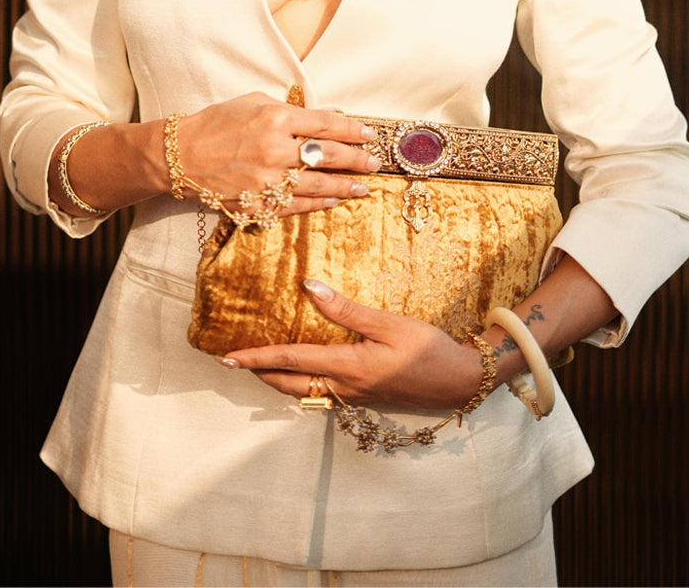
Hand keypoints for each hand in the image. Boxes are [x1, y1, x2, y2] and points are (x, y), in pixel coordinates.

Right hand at [176, 93, 379, 215]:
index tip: (369, 134)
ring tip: (363, 187)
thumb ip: (292, 110)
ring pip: (319, 185)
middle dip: (356, 159)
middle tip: (374, 162)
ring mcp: (268, 181)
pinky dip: (319, 203)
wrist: (179, 156)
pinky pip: (298, 206)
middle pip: (329, 155)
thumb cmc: (217, 123)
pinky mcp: (259, 204)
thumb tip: (328, 117)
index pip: (326, 124)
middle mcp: (275, 150)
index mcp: (275, 118)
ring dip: (346, 186)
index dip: (353, 130)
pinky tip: (334, 200)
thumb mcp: (254, 102)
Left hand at [220, 280, 488, 411]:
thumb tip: (308, 288)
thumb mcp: (388, 323)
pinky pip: (324, 395)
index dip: (256, 358)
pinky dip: (304, 383)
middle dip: (261, 374)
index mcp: (346, 367)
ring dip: (280, 380)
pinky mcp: (366, 399)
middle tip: (236, 363)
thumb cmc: (428, 349)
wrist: (460, 382)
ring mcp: (355, 397)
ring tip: (264, 365)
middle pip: (290, 384)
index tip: (228, 358)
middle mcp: (344, 388)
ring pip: (305, 393)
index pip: (290, 361)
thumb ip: (346, 309)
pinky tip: (307, 371)